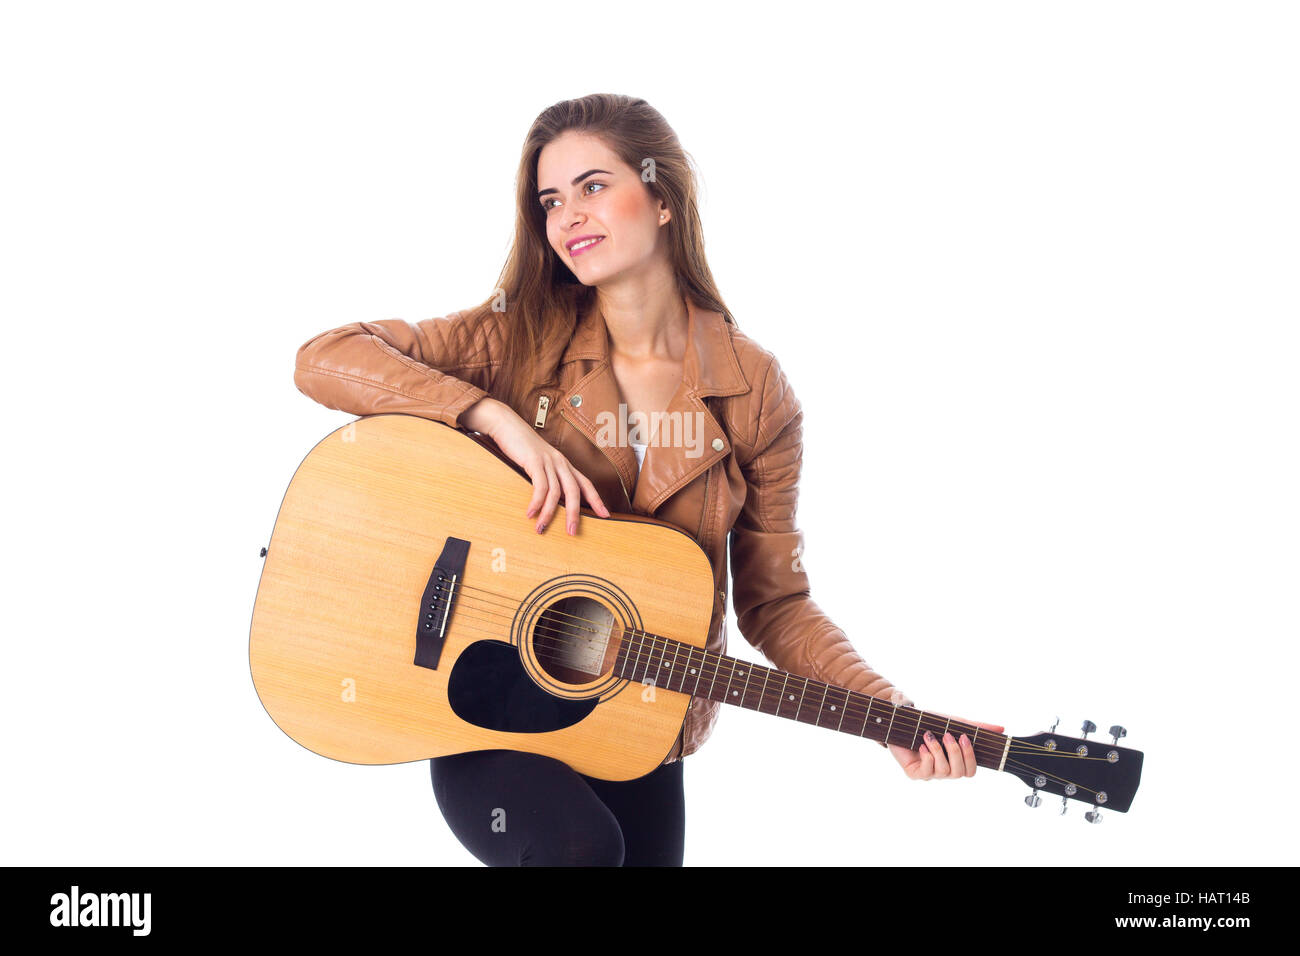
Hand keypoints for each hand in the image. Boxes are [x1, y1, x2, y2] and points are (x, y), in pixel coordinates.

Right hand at [469, 398, 610, 534]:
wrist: (506, 425)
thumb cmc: (521, 446)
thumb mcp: (539, 462)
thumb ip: (547, 477)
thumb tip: (550, 499)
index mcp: (564, 464)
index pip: (586, 483)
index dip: (596, 500)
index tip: (605, 515)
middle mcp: (560, 462)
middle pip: (574, 491)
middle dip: (575, 514)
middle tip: (572, 532)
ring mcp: (548, 461)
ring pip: (556, 492)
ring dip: (549, 513)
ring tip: (541, 528)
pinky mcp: (534, 461)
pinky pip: (540, 487)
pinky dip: (536, 502)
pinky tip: (530, 513)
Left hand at [884, 690, 1003, 780]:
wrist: (901, 720)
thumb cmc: (929, 722)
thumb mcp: (953, 722)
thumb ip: (976, 726)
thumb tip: (1002, 729)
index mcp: (955, 761)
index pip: (971, 770)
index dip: (970, 756)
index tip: (965, 736)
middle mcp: (944, 770)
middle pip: (960, 773)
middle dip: (955, 753)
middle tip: (947, 735)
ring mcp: (930, 773)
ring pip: (944, 771)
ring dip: (938, 751)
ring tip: (929, 735)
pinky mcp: (915, 774)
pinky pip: (927, 772)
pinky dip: (927, 756)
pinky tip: (922, 745)